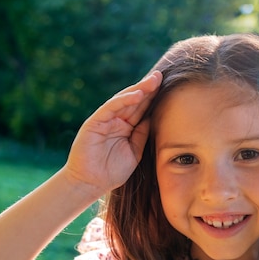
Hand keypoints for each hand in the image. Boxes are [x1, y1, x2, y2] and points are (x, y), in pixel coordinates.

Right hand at [64, 71, 161, 195]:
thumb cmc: (113, 171)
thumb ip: (142, 134)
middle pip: (134, 101)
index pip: (141, 109)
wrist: (91, 184)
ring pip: (123, 100)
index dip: (153, 98)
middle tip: (161, 76)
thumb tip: (154, 117)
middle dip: (148, 88)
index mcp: (126, 127)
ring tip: (153, 81)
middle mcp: (116, 121)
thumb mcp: (135, 152)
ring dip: (138, 89)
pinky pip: (111, 107)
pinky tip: (137, 94)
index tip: (167, 87)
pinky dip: (123, 100)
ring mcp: (106, 120)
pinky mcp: (95, 122)